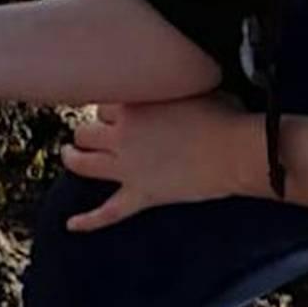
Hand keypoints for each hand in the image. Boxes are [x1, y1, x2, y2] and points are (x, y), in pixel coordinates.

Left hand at [59, 94, 259, 231]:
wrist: (236, 150)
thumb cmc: (222, 115)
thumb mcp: (189, 87)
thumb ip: (165, 88)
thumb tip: (167, 81)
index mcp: (132, 105)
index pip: (103, 106)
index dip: (110, 111)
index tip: (118, 114)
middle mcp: (122, 135)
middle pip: (86, 131)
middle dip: (87, 133)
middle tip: (92, 135)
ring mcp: (128, 167)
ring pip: (83, 164)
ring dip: (73, 159)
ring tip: (70, 155)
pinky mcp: (141, 194)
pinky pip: (108, 212)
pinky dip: (88, 220)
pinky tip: (71, 225)